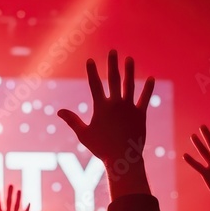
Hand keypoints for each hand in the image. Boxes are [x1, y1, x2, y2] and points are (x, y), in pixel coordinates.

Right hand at [58, 50, 154, 165]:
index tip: (90, 60)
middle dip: (112, 64)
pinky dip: (148, 88)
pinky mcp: (140, 114)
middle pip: (113, 79)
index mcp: (101, 107)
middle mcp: (115, 104)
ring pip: (129, 85)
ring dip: (129, 71)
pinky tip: (151, 78)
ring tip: (129, 59)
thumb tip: (58, 111)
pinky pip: (145, 98)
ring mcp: (129, 108)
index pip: (94, 85)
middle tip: (113, 51)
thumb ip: (72, 120)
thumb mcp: (84, 134)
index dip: (92, 71)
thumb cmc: (101, 148)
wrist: (123, 159)